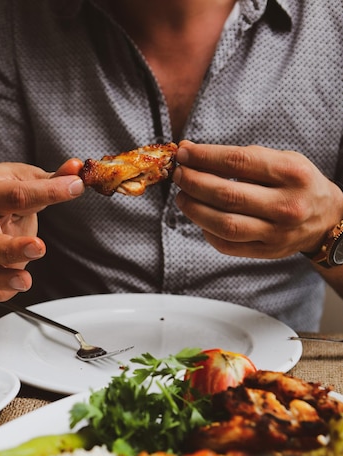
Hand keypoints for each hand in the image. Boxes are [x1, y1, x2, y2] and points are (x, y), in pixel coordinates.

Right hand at [0, 159, 83, 300]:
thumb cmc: (6, 190)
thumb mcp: (28, 178)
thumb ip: (54, 177)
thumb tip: (77, 169)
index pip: (16, 195)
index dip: (49, 192)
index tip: (75, 188)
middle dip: (10, 248)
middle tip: (39, 248)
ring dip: (1, 277)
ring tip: (25, 281)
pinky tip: (17, 288)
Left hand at [173, 140, 342, 259]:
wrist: (326, 218)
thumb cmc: (297, 183)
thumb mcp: (283, 160)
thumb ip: (245, 159)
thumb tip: (195, 156)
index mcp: (291, 173)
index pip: (238, 162)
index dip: (205, 157)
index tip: (184, 153)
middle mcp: (286, 205)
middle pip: (228, 195)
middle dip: (195, 183)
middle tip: (179, 176)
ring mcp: (277, 233)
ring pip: (225, 224)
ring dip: (195, 210)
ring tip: (182, 197)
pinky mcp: (268, 252)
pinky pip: (228, 245)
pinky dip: (208, 231)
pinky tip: (200, 218)